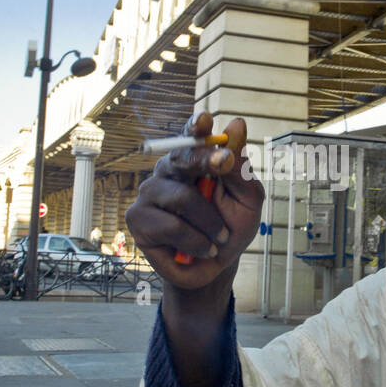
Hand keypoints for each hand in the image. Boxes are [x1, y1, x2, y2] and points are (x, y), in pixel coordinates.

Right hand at [126, 112, 263, 290]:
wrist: (215, 267)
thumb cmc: (231, 227)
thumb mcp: (247, 199)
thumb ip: (240, 166)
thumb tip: (236, 124)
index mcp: (193, 160)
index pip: (191, 136)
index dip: (196, 127)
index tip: (205, 119)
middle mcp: (168, 170)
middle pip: (181, 157)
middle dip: (205, 159)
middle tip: (224, 163)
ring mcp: (149, 192)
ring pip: (182, 197)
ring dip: (211, 221)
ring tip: (220, 237)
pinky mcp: (137, 218)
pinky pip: (172, 226)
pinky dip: (197, 240)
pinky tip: (204, 248)